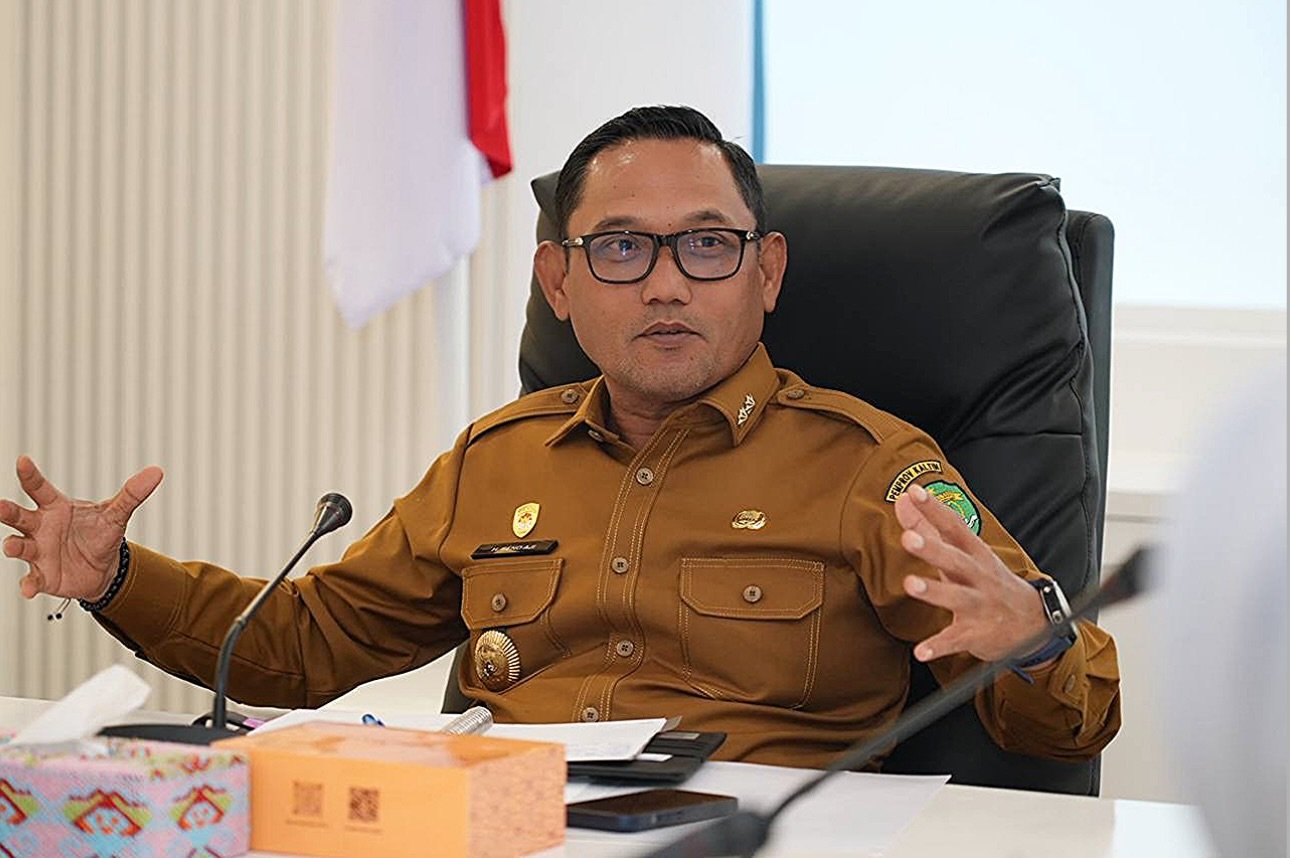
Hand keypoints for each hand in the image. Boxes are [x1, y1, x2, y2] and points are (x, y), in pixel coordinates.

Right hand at [0, 456, 162, 600]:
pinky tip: (28, 589)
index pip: (39, 488)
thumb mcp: (117, 515)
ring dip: (14, 546)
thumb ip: (132, 494)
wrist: (103, 568)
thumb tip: (157, 472)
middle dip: (7, 511)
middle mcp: (40, 527)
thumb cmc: (101, 534)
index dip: (30, 475)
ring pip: (19, 546)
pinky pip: (31, 579)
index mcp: (55, 507)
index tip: (22, 461)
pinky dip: (28, 584)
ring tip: (12, 546)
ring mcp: (37, 551)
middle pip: (18, 516)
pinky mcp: (42, 575)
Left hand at [894, 482, 1046, 662]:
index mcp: (975, 555)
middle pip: (956, 560)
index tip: (915, 492)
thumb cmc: (988, 582)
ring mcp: (980, 606)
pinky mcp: (977, 634)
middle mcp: (979, 577)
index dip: (936, 509)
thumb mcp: (964, 555)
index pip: (955, 527)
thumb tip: (904, 500)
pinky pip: (956, 640)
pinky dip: (939, 646)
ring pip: (957, 597)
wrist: (1034, 624)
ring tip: (911, 584)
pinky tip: (920, 651)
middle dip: (933, 549)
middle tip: (908, 538)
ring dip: (935, 591)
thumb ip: (929, 528)